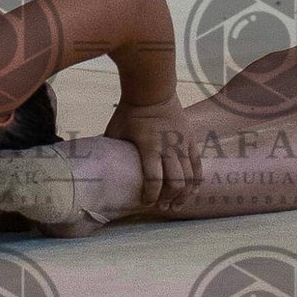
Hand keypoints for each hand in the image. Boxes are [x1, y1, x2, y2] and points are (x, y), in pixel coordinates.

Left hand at [104, 93, 201, 210]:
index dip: (151, 194)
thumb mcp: (115, 130)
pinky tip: (191, 192)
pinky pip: (198, 165)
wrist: (153, 89)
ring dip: (183, 194)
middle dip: (168, 198)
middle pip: (176, 181)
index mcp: (149, 145)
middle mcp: (169, 146)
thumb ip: (111, 150)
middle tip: (160, 206)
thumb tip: (98, 167)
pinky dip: (196, 181)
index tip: (146, 203)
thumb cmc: (130, 111)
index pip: (154, 178)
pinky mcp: (191, 140)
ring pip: (189, 176)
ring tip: (175, 205)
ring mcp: (183, 143)